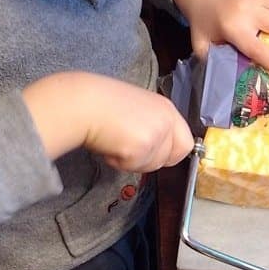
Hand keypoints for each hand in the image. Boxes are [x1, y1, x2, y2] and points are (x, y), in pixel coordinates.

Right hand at [22, 72, 193, 170]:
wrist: (82, 102)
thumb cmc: (101, 102)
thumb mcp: (138, 108)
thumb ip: (153, 125)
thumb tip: (157, 148)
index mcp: (166, 108)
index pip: (186, 143)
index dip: (171, 153)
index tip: (153, 153)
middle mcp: (166, 121)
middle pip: (170, 158)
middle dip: (149, 160)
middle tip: (127, 147)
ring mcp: (155, 135)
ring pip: (151, 165)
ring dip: (132, 161)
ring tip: (115, 141)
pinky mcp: (140, 148)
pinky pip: (133, 167)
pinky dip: (118, 162)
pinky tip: (108, 144)